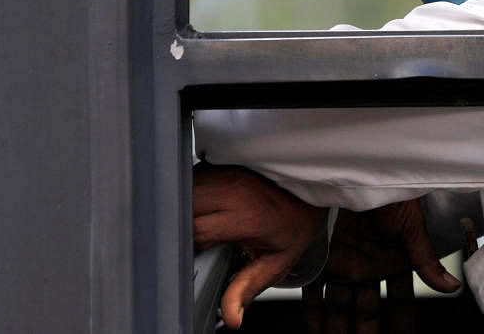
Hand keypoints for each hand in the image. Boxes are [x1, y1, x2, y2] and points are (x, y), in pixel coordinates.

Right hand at [193, 163, 328, 328]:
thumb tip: (231, 317)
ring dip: (178, 212)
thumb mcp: (276, 263)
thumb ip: (248, 288)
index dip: (186, 249)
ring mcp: (223, 174)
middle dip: (177, 230)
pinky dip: (185, 198)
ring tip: (187, 228)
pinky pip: (189, 182)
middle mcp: (232, 191)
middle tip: (184, 246)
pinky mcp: (217, 166)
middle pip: (183, 209)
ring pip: (182, 193)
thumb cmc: (292, 225)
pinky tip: (193, 211)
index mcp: (245, 216)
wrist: (307, 190)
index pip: (196, 232)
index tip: (188, 259)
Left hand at [303, 199, 460, 333]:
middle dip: (363, 331)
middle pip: (365, 308)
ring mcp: (344, 262)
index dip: (400, 321)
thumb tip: (452, 286)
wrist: (358, 170)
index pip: (398, 299)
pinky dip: (314, 312)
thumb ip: (426, 260)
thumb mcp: (411, 227)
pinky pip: (315, 290)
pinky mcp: (322, 256)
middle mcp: (367, 265)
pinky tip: (314, 328)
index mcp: (391, 260)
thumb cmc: (389, 192)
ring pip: (340, 305)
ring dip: (336, 327)